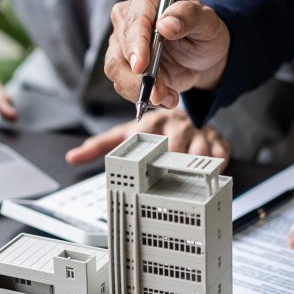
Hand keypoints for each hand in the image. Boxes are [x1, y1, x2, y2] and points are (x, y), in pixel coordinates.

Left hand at [64, 109, 230, 166]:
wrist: (186, 115)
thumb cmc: (154, 129)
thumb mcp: (126, 134)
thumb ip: (100, 146)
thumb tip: (72, 157)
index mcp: (152, 124)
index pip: (150, 139)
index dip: (151, 152)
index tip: (148, 166)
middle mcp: (175, 126)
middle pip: (177, 149)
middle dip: (173, 164)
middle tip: (168, 178)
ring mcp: (197, 133)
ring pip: (200, 153)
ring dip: (195, 167)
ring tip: (189, 178)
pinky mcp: (217, 140)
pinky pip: (221, 155)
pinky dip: (216, 166)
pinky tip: (209, 172)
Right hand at [103, 0, 230, 108]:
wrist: (203, 55)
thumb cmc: (204, 31)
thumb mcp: (208, 22)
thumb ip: (189, 17)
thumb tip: (165, 24)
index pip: (135, 19)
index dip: (136, 43)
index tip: (141, 66)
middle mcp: (127, 16)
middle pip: (120, 47)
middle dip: (139, 76)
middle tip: (161, 94)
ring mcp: (122, 42)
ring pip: (115, 68)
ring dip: (139, 89)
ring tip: (167, 98)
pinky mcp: (123, 65)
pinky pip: (122, 84)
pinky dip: (142, 96)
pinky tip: (165, 97)